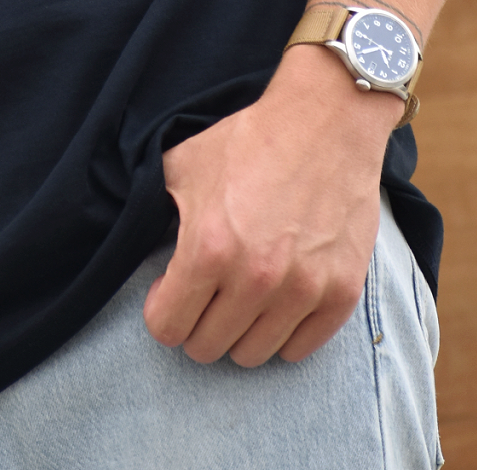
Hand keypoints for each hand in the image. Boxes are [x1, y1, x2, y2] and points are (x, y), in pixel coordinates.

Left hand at [142, 45, 398, 366]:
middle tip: (207, 293)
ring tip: (242, 295)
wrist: (325, 121)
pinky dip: (284, 332)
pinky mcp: (340, 292)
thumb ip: (156, 210)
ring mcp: (302, 290)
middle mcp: (255, 278)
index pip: (167, 329)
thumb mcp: (183, 166)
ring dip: (240, 330)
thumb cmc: (250, 140)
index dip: (163, 311)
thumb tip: (136, 238)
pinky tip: (277, 300)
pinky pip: (300, 349)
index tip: (171, 292)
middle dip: (198, 323)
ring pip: (252, 355)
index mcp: (208, 248)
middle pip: (207, 348)